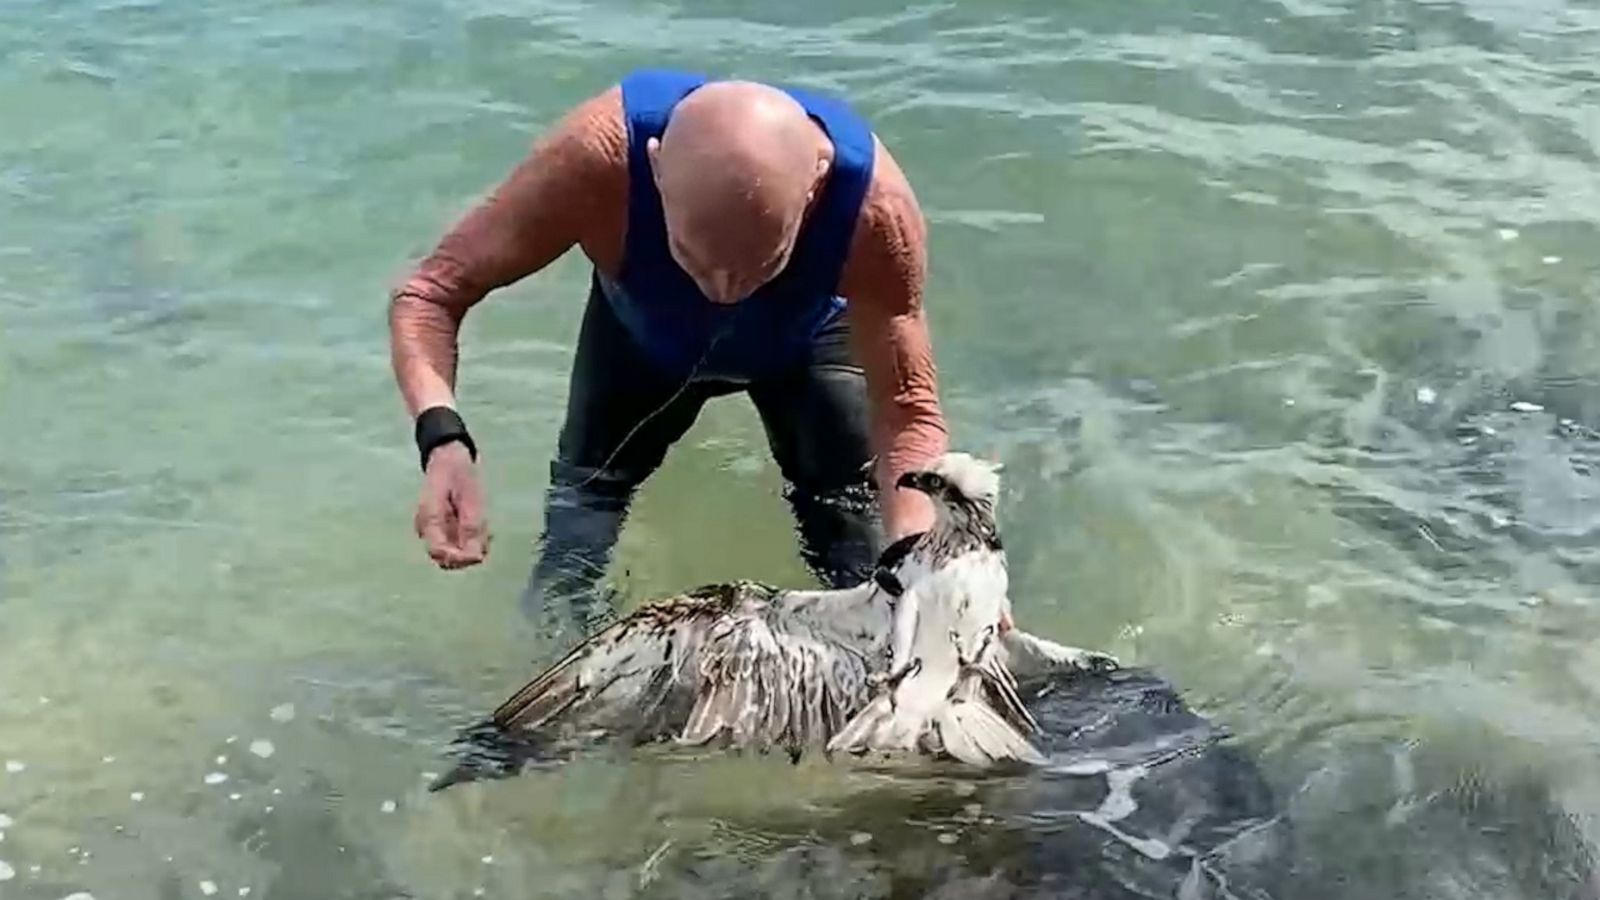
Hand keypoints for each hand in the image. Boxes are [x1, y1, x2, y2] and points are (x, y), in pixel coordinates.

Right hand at [413, 442, 489, 568]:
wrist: (449, 456)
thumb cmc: (459, 472)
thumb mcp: (470, 497)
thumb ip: (471, 527)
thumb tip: (476, 557)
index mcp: (428, 517)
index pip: (438, 552)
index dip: (459, 559)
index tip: (479, 555)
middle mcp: (426, 527)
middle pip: (445, 557)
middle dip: (468, 553)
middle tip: (485, 536)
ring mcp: (432, 528)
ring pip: (453, 551)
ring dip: (472, 545)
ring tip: (485, 527)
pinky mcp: (441, 526)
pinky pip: (456, 542)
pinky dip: (471, 538)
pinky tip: (481, 526)